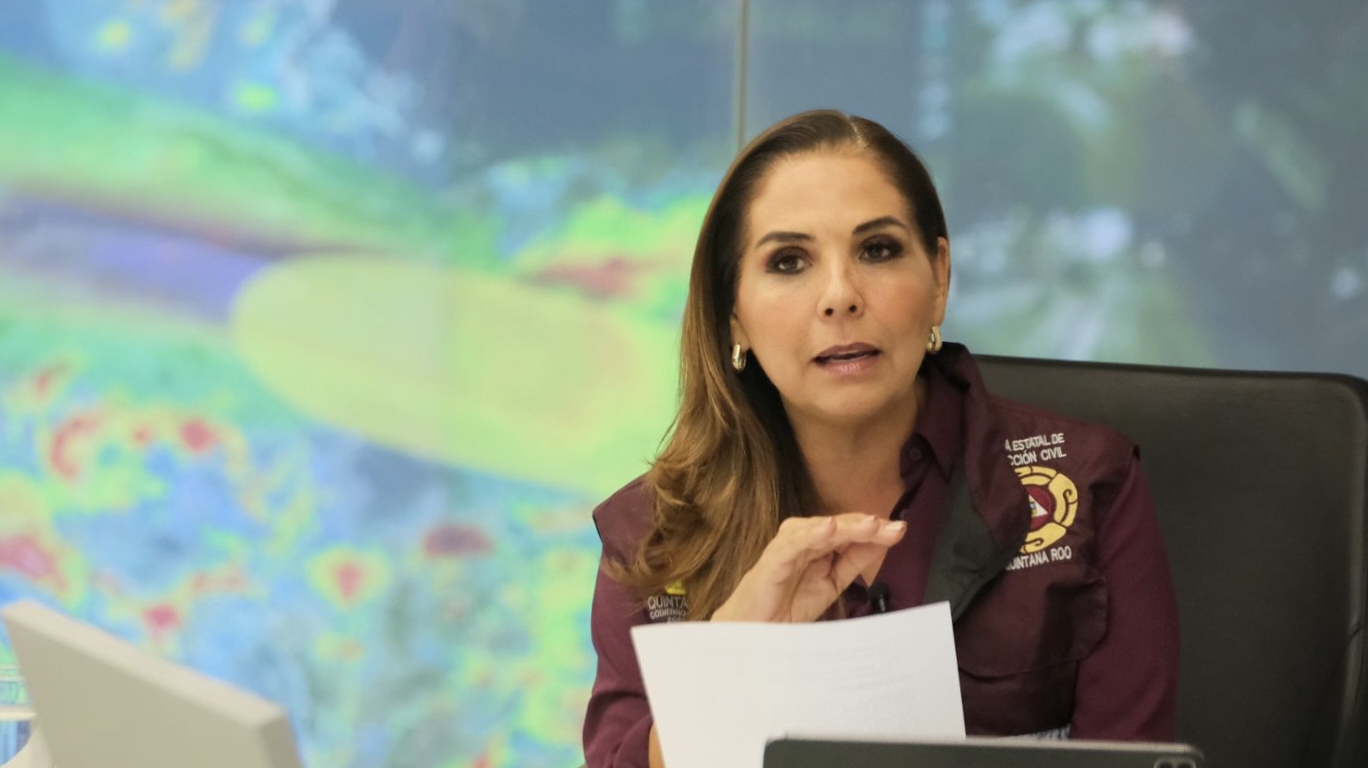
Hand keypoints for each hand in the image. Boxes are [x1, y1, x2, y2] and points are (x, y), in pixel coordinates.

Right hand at [710, 514, 905, 622]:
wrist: (753, 631)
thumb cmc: (787, 605)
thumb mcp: (832, 583)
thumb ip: (855, 561)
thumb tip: (884, 540)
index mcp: (817, 542)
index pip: (850, 530)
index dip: (875, 530)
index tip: (900, 530)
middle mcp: (802, 537)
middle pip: (839, 526)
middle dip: (868, 526)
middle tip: (894, 527)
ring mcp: (787, 546)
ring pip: (821, 530)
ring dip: (847, 525)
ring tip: (871, 523)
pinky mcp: (773, 559)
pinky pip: (794, 544)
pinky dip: (812, 534)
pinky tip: (830, 528)